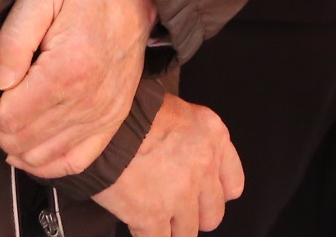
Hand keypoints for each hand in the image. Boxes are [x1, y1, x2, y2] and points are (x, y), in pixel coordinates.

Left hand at [0, 0, 153, 178]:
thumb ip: (14, 38)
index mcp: (67, 71)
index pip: (8, 115)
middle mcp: (87, 103)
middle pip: (20, 139)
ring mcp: (102, 117)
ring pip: (40, 156)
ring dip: (10, 144)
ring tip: (0, 117)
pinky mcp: (111, 120)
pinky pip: (73, 162)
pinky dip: (43, 165)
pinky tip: (25, 150)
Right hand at [92, 96, 243, 236]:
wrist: (102, 124)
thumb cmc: (131, 112)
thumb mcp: (177, 111)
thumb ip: (192, 138)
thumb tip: (186, 157)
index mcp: (213, 138)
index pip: (233, 184)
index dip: (216, 194)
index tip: (205, 198)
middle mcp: (203, 168)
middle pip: (213, 214)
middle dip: (194, 215)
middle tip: (178, 210)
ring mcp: (180, 195)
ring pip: (187, 233)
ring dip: (172, 229)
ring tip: (157, 221)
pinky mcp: (153, 215)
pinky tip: (141, 229)